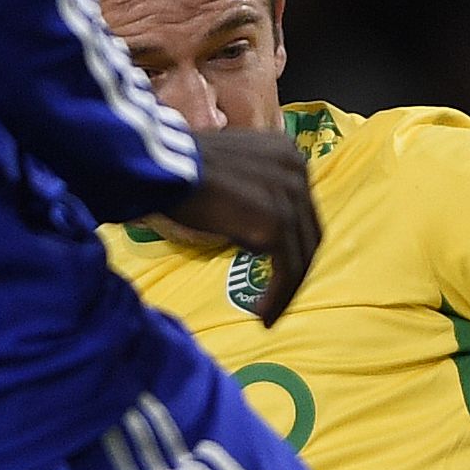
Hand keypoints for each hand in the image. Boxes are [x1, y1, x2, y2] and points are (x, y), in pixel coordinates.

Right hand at [174, 132, 320, 321]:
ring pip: (301, 257)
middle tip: (277, 298)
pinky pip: (286, 271)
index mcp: (286, 153)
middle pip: (308, 234)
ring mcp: (289, 196)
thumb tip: (252, 225)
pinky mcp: (276, 223)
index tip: (277, 270)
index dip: (292, 244)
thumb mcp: (227, 172)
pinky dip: (277, 298)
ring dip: (286, 292)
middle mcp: (296, 171)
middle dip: (294, 271)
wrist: (161, 169)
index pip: (302, 209)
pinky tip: (262, 316)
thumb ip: (250, 190)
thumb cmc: (176, 172)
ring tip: (267, 315)